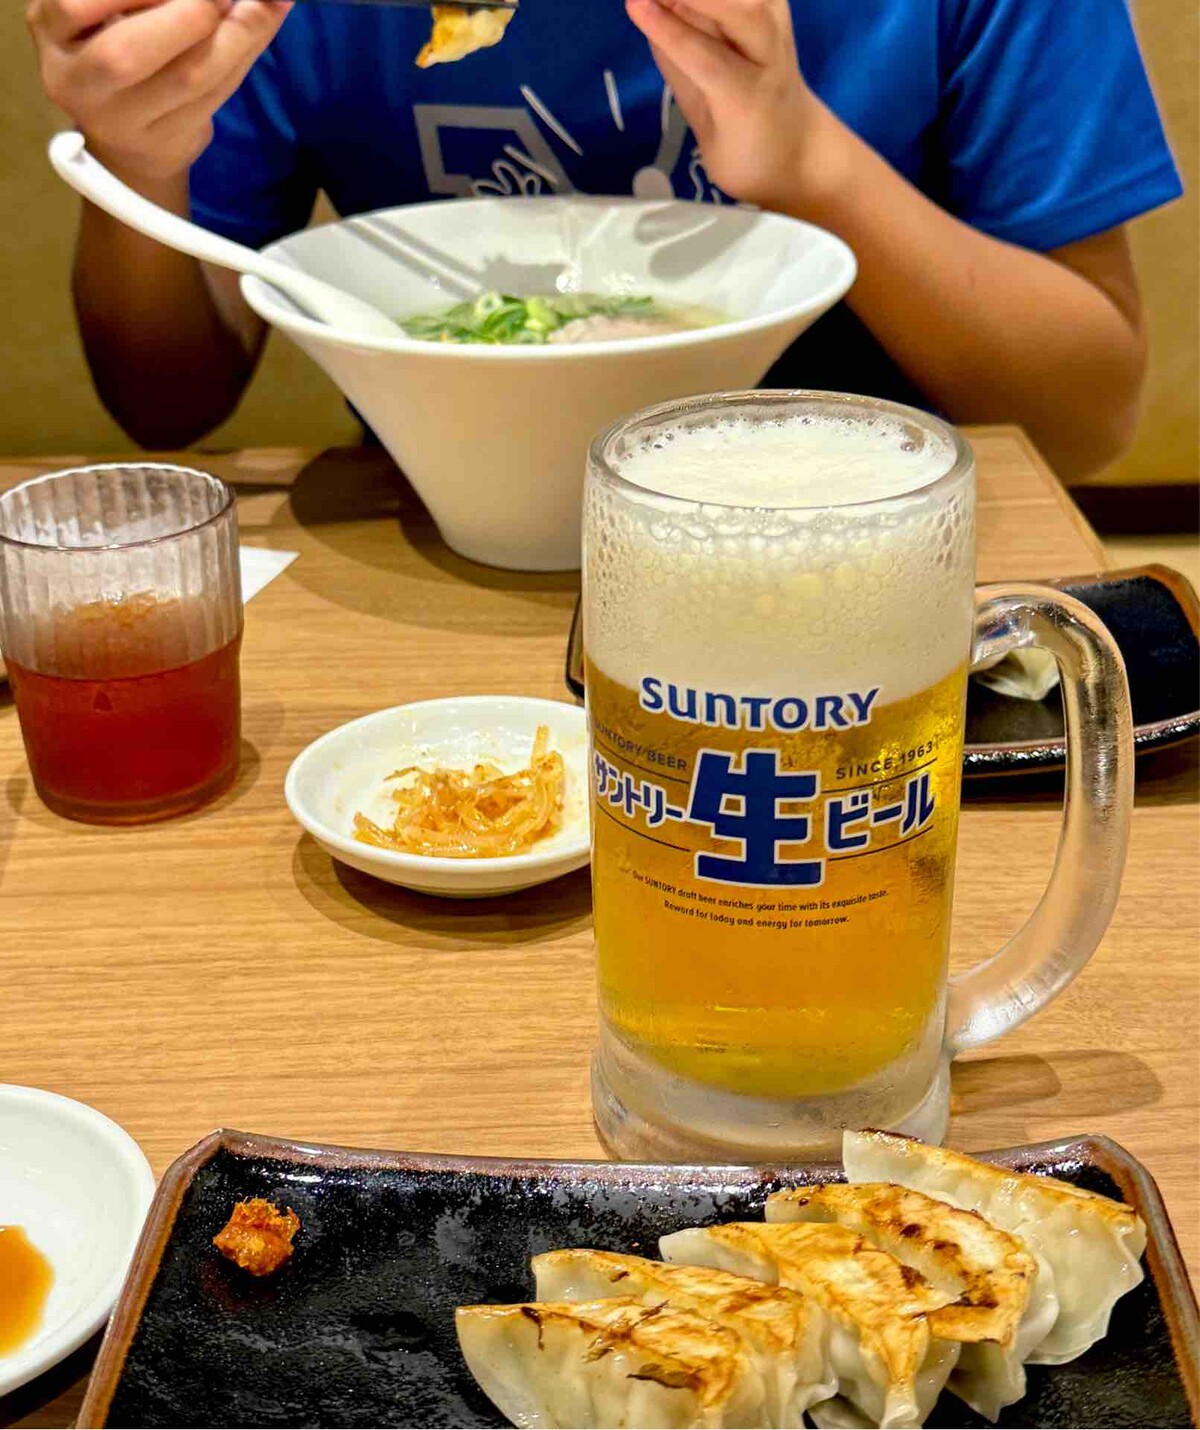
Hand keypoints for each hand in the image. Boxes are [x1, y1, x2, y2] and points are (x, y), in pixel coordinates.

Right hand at [28, 0, 290, 185]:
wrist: (126, 136)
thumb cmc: (110, 44)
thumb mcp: (104, 8)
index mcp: (50, 29)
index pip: (76, 5)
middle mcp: (77, 81)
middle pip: (127, 53)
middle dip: (187, 13)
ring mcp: (121, 122)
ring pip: (187, 78)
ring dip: (236, 31)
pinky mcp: (168, 143)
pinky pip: (216, 95)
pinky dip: (246, 51)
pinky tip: (266, 18)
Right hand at [626, 0, 824, 208]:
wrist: (797, 146)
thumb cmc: (745, 150)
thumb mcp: (706, 133)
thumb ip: (681, 76)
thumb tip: (650, 20)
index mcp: (750, 98)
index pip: (703, 56)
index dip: (667, 29)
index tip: (632, 3)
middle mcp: (771, 54)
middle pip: (732, 8)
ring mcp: (779, 22)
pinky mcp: (777, 4)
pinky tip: (682, 1)